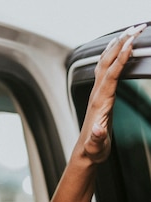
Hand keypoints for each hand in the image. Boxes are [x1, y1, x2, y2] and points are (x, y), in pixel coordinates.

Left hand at [80, 23, 146, 163]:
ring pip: (105, 64)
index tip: (130, 44)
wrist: (85, 154)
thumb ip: (98, 138)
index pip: (111, 75)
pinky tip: (117, 50)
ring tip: (128, 32)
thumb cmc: (93, 150)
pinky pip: (105, 70)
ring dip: (116, 46)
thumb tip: (99, 129)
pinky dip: (112, 56)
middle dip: (120, 44)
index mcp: (99, 103)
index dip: (120, 59)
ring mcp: (97, 94)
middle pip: (107, 63)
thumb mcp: (96, 146)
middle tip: (135, 28)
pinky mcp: (100, 96)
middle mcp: (96, 95)